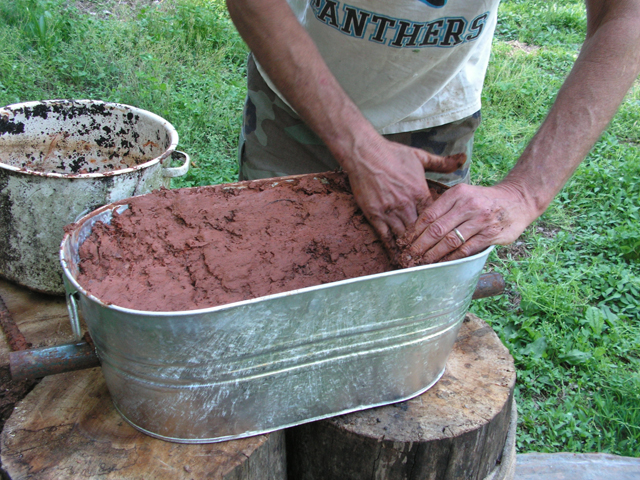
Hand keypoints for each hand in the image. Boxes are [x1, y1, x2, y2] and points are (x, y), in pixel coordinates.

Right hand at [344, 137, 465, 248]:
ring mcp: (390, 211)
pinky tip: (396, 257)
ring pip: (404, 237)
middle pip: (421, 231)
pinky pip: (385, 236)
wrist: (365, 154)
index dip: (440, 230)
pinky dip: (392, 248)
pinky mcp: (375, 215)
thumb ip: (442, 163)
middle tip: (433, 259)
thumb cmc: (392, 153)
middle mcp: (407, 204)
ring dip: (410, 250)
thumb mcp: (420, 156)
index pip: (435, 217)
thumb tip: (462, 159)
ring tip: (417, 263)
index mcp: (420, 192)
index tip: (446, 241)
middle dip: (427, 245)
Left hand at [401, 182, 538, 263]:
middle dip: (419, 246)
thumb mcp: (463, 196)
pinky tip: (442, 264)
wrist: (518, 200)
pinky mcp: (490, 234)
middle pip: (436, 229)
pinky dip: (452, 258)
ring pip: (450, 241)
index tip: (404, 243)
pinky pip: (466, 249)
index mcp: (457, 194)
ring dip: (433, 255)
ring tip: (422, 262)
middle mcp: (468, 205)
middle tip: (408, 257)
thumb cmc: (483, 200)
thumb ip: (444, 209)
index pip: (429, 215)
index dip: (414, 232)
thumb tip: (418, 230)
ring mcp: (480, 220)